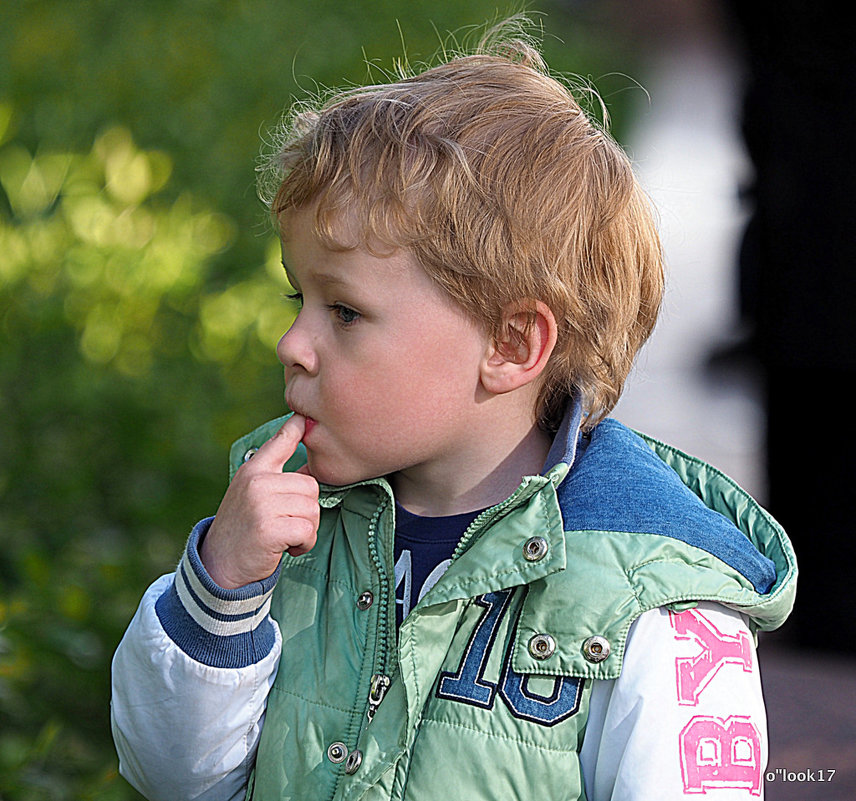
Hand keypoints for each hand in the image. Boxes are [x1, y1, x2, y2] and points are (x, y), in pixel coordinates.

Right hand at [201, 415, 319, 588]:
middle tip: (287, 525)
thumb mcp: (252, 494)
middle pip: (311, 486)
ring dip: (307, 530)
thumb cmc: (243, 530)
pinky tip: (287, 549)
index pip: (280, 442)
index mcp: (253, 471)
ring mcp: (261, 504)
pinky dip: (304, 544)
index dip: (296, 428)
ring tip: (285, 537)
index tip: (304, 417)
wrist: (220, 566)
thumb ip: (275, 476)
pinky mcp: (268, 528)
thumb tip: (307, 461)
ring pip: (312, 509)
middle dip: (307, 511)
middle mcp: (256, 482)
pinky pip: (307, 530)